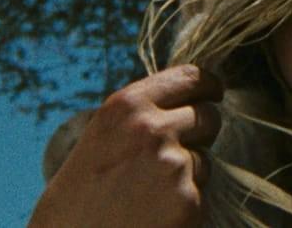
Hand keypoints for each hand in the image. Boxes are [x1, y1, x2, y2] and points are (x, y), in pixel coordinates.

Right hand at [28, 65, 223, 227]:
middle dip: (200, 133)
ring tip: (148, 195)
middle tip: (174, 156)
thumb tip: (185, 101)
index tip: (214, 92)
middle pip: (208, 116)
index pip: (190, 78)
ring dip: (189, 175)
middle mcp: (152, 128)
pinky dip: (185, 206)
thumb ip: (140, 117)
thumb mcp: (101, 138)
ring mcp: (173, 165)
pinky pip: (201, 194)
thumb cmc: (77, 199)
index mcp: (127, 105)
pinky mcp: (187, 201)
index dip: (207, 86)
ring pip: (205, 159)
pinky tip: (154, 216)